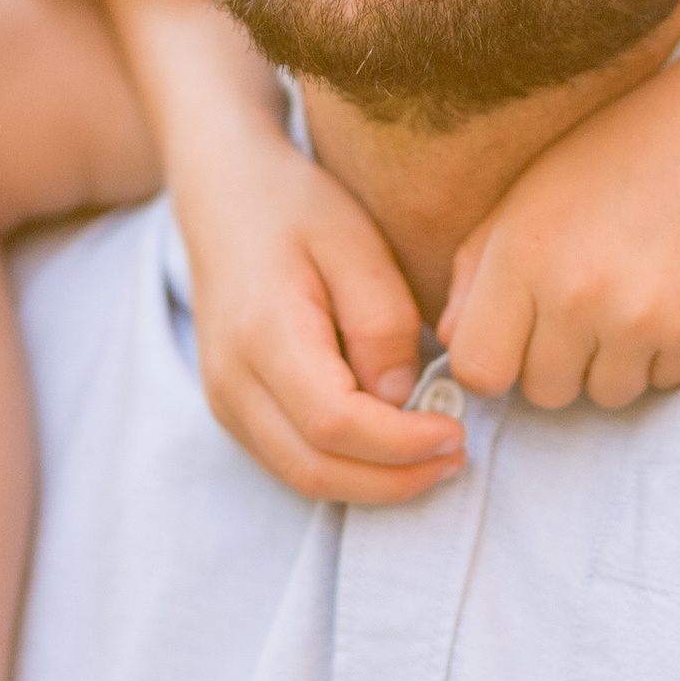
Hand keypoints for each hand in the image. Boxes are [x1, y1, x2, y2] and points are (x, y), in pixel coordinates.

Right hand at [181, 120, 464, 503]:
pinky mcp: (231, 408)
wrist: (223, 196)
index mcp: (263, 334)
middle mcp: (232, 380)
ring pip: (301, 478)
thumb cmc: (295, 209)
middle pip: (315, 469)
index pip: (333, 423)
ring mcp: (224, 401)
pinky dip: (345, 470)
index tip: (455, 431)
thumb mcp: (356, 245)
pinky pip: (289, 463)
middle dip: (394, 479)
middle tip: (455, 457)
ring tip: (432, 458)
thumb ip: (383, 324)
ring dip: (373, 484)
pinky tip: (390, 448)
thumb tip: (402, 398)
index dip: (400, 444)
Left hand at [443, 49, 679, 409]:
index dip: (495, 359)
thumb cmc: (610, 159)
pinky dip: (665, 353)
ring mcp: (639, 318)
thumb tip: (453, 341)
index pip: (479, 370)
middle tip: (584, 305)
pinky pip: (663, 381)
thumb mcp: (523, 198)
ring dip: (612, 362)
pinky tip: (670, 294)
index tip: (515, 337)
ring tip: (629, 296)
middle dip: (557, 361)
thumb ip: (474, 273)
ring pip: (606, 395)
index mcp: (521, 258)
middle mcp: (575, 295)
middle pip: (544, 392)